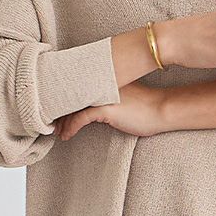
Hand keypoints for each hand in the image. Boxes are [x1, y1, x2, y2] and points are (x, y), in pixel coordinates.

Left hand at [52, 81, 166, 141]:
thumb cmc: (147, 106)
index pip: (79, 87)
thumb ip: (109, 96)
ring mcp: (101, 94)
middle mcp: (100, 83)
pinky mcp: (104, 108)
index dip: (68, 100)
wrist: (162, 109)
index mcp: (105, 79)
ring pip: (73, 106)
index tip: (60, 112)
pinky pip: (80, 118)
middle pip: (73, 96)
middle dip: (61, 111)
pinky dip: (71, 127)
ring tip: (58, 132)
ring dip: (63, 122)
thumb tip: (97, 107)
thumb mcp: (125, 98)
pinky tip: (67, 136)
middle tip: (54, 124)